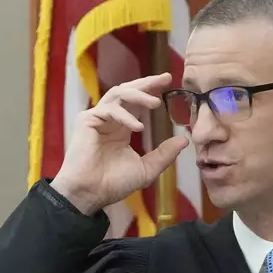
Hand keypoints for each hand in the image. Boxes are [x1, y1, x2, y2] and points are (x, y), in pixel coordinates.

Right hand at [50, 73, 188, 214]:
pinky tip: (138, 127)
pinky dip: (125, 116)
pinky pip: (109, 109)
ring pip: (118, 94)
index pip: (137, 102)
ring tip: (156, 103)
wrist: (90, 194)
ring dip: (138, 95)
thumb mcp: (146, 168)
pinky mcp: (87, 120)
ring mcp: (97, 118)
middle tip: (165, 78)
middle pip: (128, 91)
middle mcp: (110, 119)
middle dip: (147, 83)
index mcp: (122, 127)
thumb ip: (164, 154)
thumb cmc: (114, 184)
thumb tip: (185, 140)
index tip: (169, 82)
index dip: (151, 90)